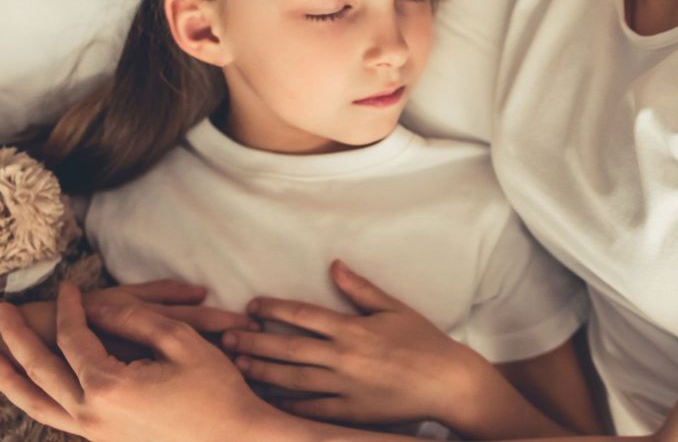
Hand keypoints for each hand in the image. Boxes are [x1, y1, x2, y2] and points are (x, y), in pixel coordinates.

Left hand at [0, 282, 284, 441]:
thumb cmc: (217, 391)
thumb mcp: (181, 341)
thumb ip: (135, 318)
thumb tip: (98, 306)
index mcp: (108, 387)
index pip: (75, 338)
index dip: (72, 308)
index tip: (70, 285)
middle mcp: (91, 415)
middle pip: (41, 371)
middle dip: (16, 338)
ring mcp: (94, 435)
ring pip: (38, 405)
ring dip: (9, 380)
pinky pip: (58, 421)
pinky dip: (36, 403)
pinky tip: (28, 391)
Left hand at [222, 260, 491, 427]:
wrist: (449, 384)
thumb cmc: (425, 342)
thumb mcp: (394, 308)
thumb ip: (360, 289)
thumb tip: (334, 265)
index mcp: (352, 329)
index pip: (302, 315)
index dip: (273, 309)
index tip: (251, 306)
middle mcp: (344, 358)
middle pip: (288, 349)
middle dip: (254, 343)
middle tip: (228, 339)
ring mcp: (345, 388)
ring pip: (293, 381)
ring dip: (262, 373)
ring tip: (238, 367)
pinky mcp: (350, 414)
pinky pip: (311, 411)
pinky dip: (287, 406)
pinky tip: (267, 400)